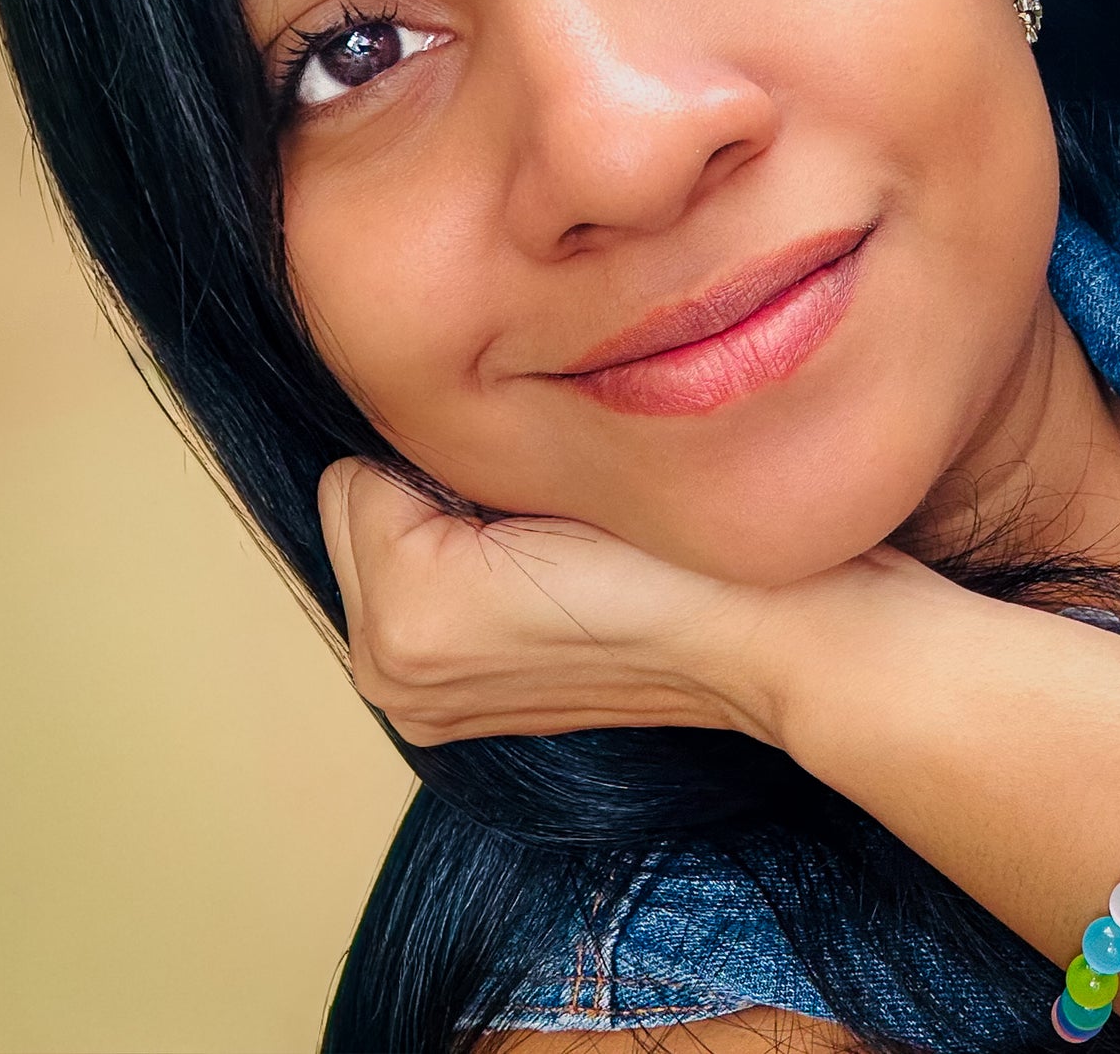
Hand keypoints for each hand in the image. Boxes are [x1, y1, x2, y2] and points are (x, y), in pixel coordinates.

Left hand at [319, 458, 798, 747]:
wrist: (766, 636)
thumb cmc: (684, 550)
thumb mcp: (559, 469)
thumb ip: (455, 442)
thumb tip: (411, 409)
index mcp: (405, 618)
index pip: (358, 471)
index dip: (444, 452)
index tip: (520, 477)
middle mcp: (391, 675)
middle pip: (352, 517)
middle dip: (422, 496)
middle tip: (526, 513)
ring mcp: (418, 702)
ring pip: (377, 552)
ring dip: (435, 536)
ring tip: (533, 545)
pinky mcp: (449, 709)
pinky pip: (409, 596)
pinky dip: (453, 576)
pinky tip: (530, 579)